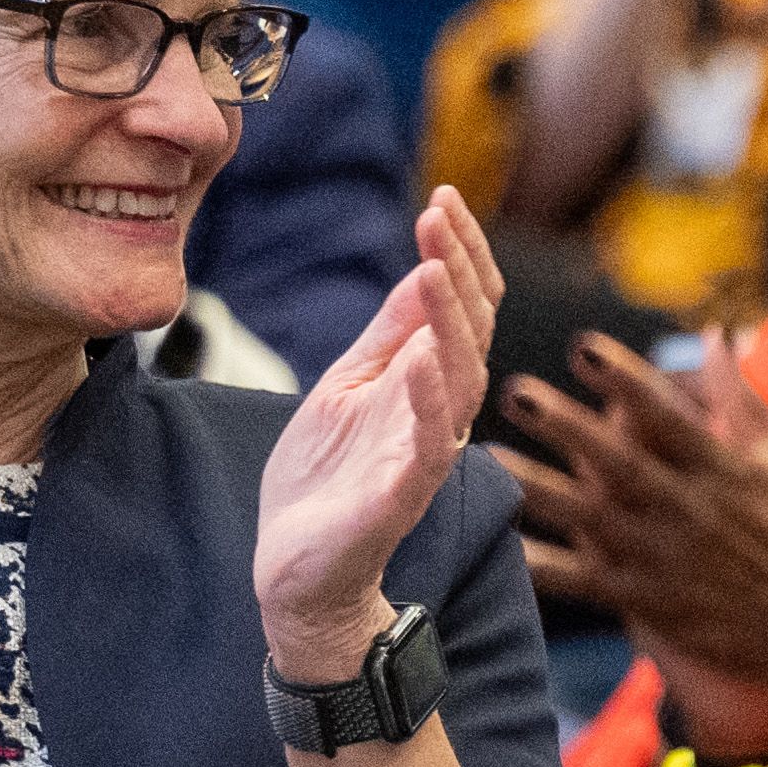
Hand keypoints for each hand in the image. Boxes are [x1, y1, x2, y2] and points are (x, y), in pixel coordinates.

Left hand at [254, 190, 505, 674]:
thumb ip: (389, 335)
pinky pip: (427, 446)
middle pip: (471, 332)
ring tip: (433, 268)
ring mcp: (423, 454)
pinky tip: (421, 359)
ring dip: (451, 322)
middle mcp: (440, 412)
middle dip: (460, 269)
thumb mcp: (347, 385)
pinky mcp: (400, 496)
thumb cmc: (325, 479)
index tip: (443, 198)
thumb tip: (426, 268)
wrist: (296, 568)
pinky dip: (428, 401)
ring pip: (460, 380)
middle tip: (440, 215)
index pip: (464, 307)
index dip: (460, 252)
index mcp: (428, 382)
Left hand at [495, 318, 767, 742]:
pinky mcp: (650, 603)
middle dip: (566, 425)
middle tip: (513, 391)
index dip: (625, 379)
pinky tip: (501, 546)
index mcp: (724, 471)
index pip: (667, 417)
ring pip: (590, 519)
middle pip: (618, 462)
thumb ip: (744, 396)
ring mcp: (665, 560)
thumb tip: (718, 332)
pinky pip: (587, 584)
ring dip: (536, 487)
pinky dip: (544, 568)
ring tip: (486, 460)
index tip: (584, 347)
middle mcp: (690, 512)